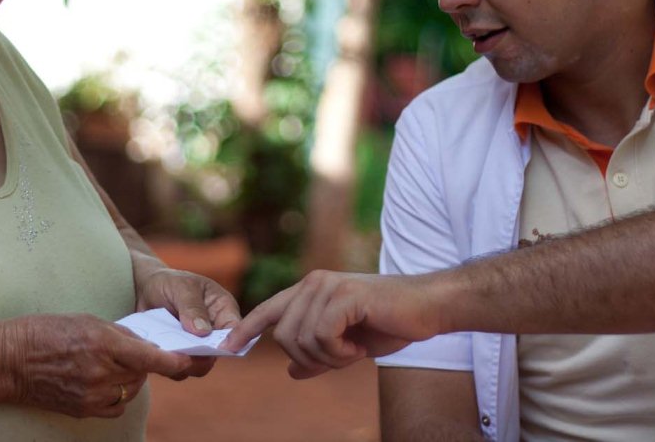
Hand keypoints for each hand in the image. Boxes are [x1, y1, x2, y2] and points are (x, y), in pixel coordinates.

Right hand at [2, 313, 191, 417]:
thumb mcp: (87, 320)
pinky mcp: (82, 410)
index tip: (186, 360)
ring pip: (130, 390)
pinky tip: (105, 382)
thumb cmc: (46, 332)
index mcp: (102, 344)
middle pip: (141, 373)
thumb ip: (119, 334)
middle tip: (127, 351)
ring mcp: (91, 395)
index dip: (171, 361)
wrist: (10, 360)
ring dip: (130, 378)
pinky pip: (116, 405)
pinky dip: (118, 395)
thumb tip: (145, 345)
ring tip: (110, 364)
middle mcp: (99, 372)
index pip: (148, 357)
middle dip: (142, 362)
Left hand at [132, 256, 241, 378]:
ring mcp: (196, 346)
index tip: (210, 348)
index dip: (229, 342)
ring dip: (182, 363)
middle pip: (217, 354)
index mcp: (223, 310)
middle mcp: (214, 332)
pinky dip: (167, 365)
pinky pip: (178, 368)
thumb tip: (203, 332)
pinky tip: (156, 353)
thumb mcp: (182, 287)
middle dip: (201, 357)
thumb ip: (192, 307)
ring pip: (197, 366)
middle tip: (181, 352)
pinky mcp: (179, 356)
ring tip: (165, 351)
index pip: (235, 330)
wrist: (144, 290)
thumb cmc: (170, 282)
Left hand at [222, 271, 441, 378]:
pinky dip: (339, 352)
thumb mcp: (348, 345)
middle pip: (282, 334)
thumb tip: (291, 371)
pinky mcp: (344, 296)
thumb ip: (318, 355)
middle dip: (307, 357)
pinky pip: (322, 336)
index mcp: (311, 290)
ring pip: (301, 338)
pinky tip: (358, 347)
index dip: (247, 329)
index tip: (227, 347)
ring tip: (353, 350)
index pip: (269, 310)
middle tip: (340, 358)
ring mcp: (328, 286)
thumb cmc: (390, 323)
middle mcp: (314, 283)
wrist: (427, 309)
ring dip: (328, 357)